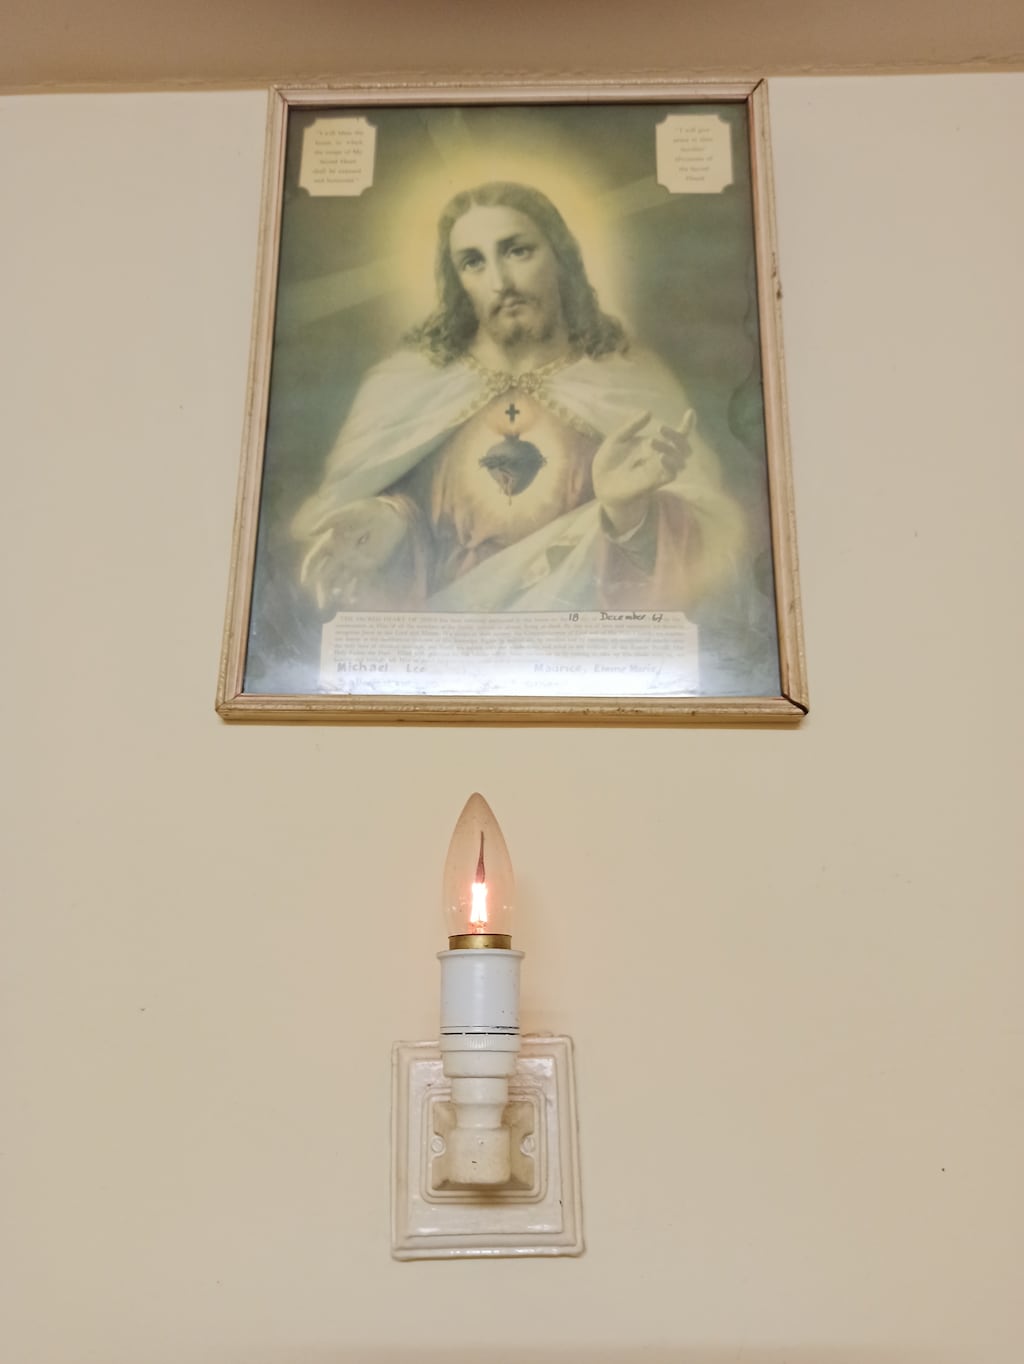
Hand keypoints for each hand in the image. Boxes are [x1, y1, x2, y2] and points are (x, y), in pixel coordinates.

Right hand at [299, 497, 406, 614]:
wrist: (390, 514)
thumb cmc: (367, 510)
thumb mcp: (347, 512)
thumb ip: (328, 520)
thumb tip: (309, 531)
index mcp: (331, 542)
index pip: (315, 558)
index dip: (308, 570)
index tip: (305, 582)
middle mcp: (340, 555)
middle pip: (326, 576)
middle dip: (322, 590)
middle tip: (322, 604)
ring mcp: (354, 563)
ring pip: (340, 582)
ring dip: (336, 593)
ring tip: (335, 603)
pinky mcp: (369, 567)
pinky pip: (359, 583)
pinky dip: (355, 593)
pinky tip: (352, 600)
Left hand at [592, 409, 694, 536]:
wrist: (599, 482)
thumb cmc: (608, 461)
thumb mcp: (617, 438)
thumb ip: (632, 426)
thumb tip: (649, 411)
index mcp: (653, 445)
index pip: (676, 436)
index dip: (687, 425)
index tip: (690, 412)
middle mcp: (659, 457)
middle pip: (683, 447)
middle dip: (677, 436)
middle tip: (660, 428)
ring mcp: (658, 470)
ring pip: (680, 460)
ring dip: (671, 448)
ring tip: (653, 442)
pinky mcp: (654, 482)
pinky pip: (671, 474)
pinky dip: (671, 465)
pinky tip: (661, 457)